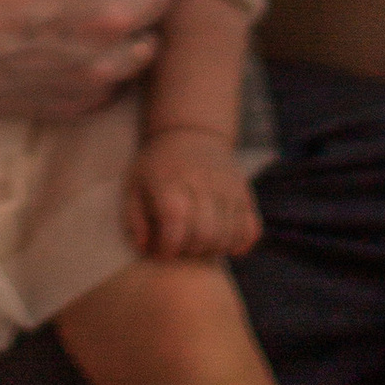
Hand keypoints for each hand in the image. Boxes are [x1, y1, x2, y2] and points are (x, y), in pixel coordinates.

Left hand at [127, 127, 260, 262]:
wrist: (189, 132)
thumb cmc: (156, 167)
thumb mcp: (133, 186)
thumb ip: (134, 221)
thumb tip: (148, 248)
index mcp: (170, 180)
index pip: (175, 221)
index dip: (167, 245)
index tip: (161, 249)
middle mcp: (203, 181)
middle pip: (205, 233)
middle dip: (190, 252)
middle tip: (179, 248)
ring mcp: (228, 187)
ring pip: (229, 235)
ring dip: (212, 250)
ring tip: (197, 244)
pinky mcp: (245, 193)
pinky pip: (250, 230)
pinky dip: (238, 243)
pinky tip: (222, 241)